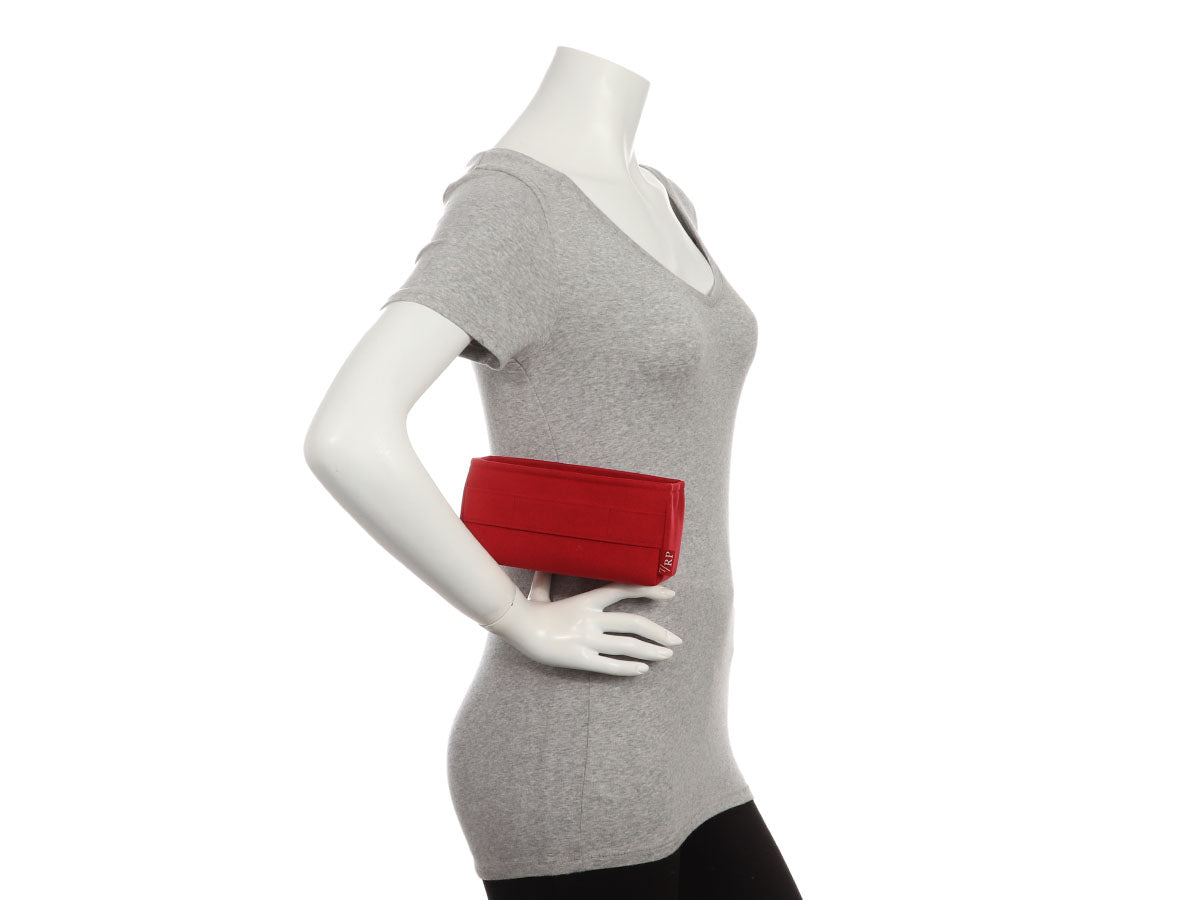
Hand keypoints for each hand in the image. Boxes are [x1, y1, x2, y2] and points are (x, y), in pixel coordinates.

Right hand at [484, 571, 682, 675]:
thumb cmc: (528, 609)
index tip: (669, 594)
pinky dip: (629, 668)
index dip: (649, 590)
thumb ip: (549, 577)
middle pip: (634, 624)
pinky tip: (644, 670)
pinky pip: (610, 665)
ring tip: (668, 655)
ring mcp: (587, 639)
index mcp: (587, 600)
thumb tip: (543, 562)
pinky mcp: (580, 658)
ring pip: (627, 646)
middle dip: (659, 632)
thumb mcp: (541, 589)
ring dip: (651, 651)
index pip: (624, 589)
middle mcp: (592, 619)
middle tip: (677, 640)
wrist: (514, 627)